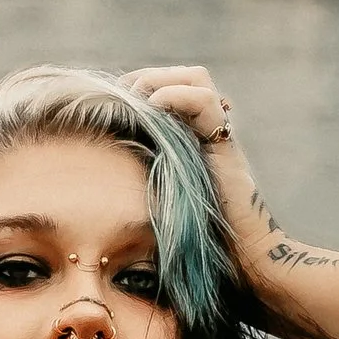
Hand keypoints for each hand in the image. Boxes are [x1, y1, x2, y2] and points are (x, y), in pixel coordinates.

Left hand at [124, 62, 280, 304]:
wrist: (243, 263)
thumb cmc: (198, 249)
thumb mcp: (157, 208)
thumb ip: (140, 183)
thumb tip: (94, 178)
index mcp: (191, 143)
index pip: (171, 90)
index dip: (143, 86)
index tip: (114, 100)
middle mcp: (207, 135)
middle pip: (187, 76)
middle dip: (150, 76)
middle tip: (123, 93)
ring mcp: (218, 138)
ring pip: (197, 79)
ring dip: (161, 80)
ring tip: (138, 100)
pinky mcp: (225, 147)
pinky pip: (204, 101)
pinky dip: (174, 96)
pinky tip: (152, 109)